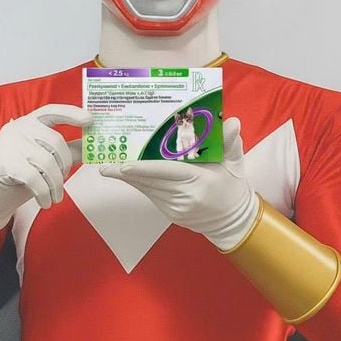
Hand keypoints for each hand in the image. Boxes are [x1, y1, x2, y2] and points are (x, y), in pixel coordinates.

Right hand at [0, 104, 91, 234]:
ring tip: (55, 197)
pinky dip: (45, 193)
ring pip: (47, 162)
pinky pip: (35, 178)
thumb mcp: (43, 159)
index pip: (52, 111)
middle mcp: (18, 127)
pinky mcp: (3, 163)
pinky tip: (45, 202)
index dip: (72, 113)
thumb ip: (66, 150)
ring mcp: (9, 143)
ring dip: (56, 185)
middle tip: (63, 182)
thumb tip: (91, 146)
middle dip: (65, 166)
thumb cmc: (17, 174)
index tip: (90, 119)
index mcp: (29, 122)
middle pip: (56, 141)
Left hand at [99, 117, 257, 250]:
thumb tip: (232, 121)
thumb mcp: (235, 162)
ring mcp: (177, 208)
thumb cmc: (233, 186)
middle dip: (127, 172)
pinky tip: (127, 175)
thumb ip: (230, 142)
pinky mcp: (171, 213)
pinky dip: (139, 184)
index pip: (168, 172)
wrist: (234, 219)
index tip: (125, 164)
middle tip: (105, 163)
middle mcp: (186, 197)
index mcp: (201, 181)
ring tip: (109, 167)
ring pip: (147, 189)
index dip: (145, 168)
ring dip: (129, 178)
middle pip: (151, 182)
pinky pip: (151, 195)